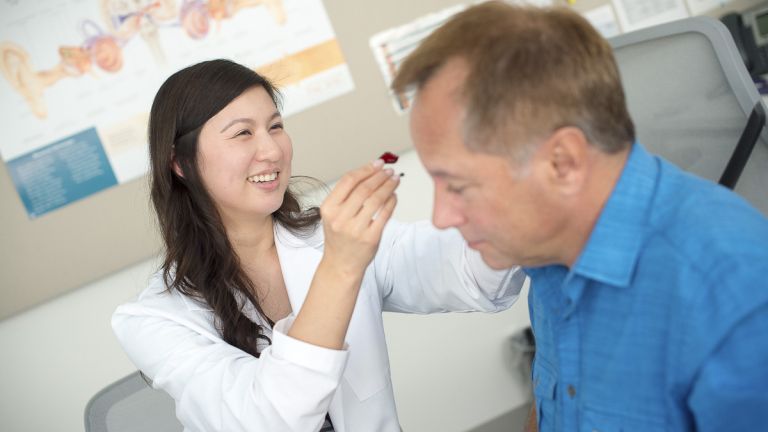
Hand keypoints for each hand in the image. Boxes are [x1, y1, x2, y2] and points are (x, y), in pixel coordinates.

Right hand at [319, 159, 398, 275]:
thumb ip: (347, 195)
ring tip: (395, 179)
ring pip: (376, 199)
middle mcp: (340, 218)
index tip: (377, 164)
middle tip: (389, 170)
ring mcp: (356, 229)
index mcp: (329, 208)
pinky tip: (394, 195)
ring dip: (388, 186)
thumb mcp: (334, 215)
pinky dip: (391, 201)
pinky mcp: (370, 237)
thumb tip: (370, 172)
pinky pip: (385, 214)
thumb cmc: (340, 237)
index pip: (348, 181)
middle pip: (364, 188)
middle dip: (379, 176)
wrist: (341, 264)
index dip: (365, 169)